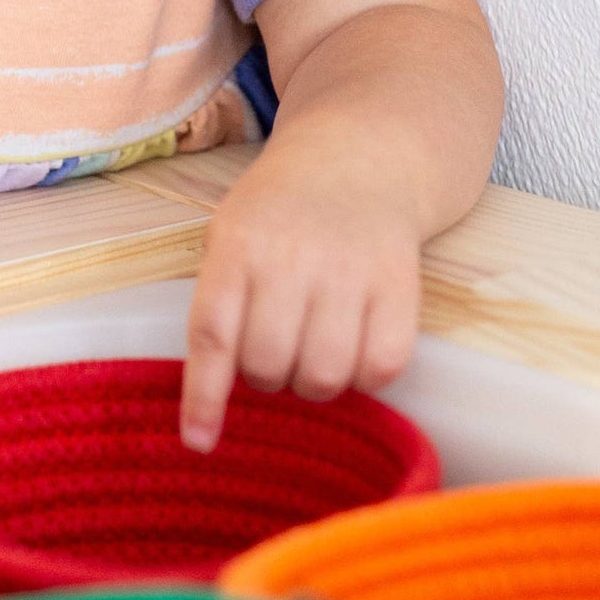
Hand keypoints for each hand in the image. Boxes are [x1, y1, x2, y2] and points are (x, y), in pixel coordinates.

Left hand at [179, 163, 422, 452]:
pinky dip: (367, 377)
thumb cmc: (280, 213)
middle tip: (275, 354)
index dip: (204, 396)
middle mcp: (292, 256)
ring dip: (313, 384)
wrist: (358, 158)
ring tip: (313, 352)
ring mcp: (349, 269)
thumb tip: (210, 398)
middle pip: (268, 364)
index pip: (213, 332)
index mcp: (238, 244)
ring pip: (324, 375)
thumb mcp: (230, 234)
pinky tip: (356, 349)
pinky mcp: (400, 283)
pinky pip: (382, 367)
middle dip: (266, 378)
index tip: (200, 442)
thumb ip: (218, 302)